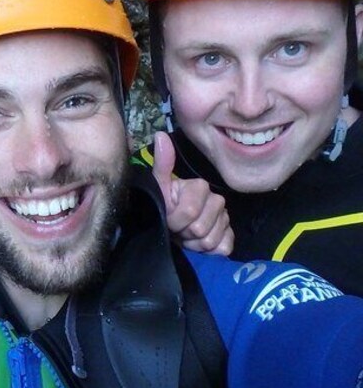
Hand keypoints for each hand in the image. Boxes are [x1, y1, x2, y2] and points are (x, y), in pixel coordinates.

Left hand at [152, 132, 233, 255]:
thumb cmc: (164, 208)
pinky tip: (199, 246)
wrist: (171, 231)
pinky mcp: (230, 238)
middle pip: (201, 228)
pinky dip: (208, 252)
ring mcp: (225, 219)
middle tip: (176, 230)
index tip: (167, 218)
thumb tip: (160, 135)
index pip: (188, 211)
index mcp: (200, 187)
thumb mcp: (158, 187)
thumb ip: (162, 164)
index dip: (174, 220)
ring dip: (193, 244)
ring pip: (211, 240)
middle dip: (183, 233)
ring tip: (185, 237)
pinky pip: (223, 248)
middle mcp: (217, 201)